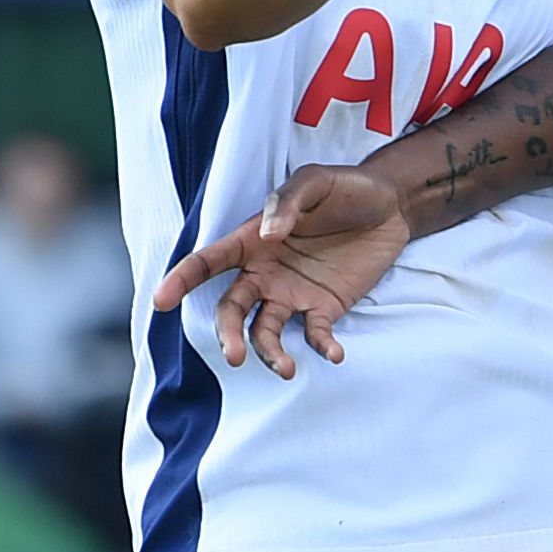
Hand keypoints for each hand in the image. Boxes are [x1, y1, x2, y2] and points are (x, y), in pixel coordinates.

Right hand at [150, 164, 413, 378]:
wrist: (391, 205)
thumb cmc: (343, 188)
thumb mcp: (315, 182)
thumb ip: (287, 203)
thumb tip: (267, 234)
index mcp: (249, 242)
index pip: (205, 264)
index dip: (180, 281)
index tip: (161, 302)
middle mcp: (263, 274)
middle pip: (231, 310)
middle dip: (227, 335)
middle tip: (234, 356)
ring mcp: (292, 294)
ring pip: (266, 331)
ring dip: (271, 353)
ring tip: (287, 369)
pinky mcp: (325, 308)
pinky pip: (316, 335)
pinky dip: (323, 348)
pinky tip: (335, 355)